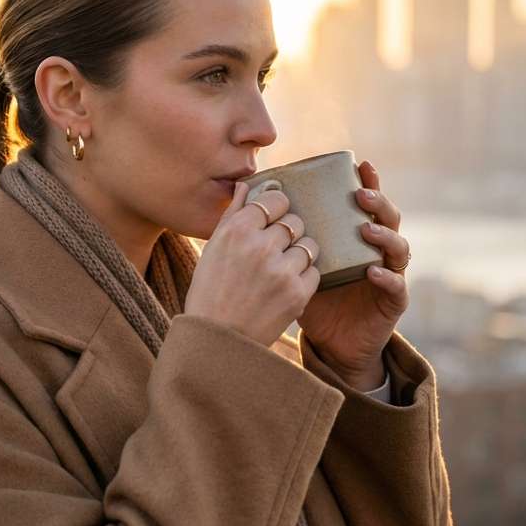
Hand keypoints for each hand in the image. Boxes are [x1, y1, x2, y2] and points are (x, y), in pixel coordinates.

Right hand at [185, 182, 321, 347]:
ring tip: (282, 269)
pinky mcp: (297, 293)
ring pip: (309, 245)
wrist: (217, 339)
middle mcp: (260, 246)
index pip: (276, 200)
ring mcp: (281, 270)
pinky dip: (304, 278)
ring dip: (299, 254)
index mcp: (237, 230)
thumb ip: (233, 214)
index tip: (274, 218)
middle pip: (295, 222)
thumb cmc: (210, 291)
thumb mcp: (213, 248)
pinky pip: (315, 272)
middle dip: (289, 233)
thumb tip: (248, 185)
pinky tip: (286, 286)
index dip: (278, 208)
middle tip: (276, 249)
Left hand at [296, 161, 409, 386]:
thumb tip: (248, 202)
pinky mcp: (394, 302)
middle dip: (377, 201)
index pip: (366, 204)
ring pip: (399, 247)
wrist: (331, 345)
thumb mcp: (294, 265)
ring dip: (384, 235)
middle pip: (388, 217)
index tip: (359, 164)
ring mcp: (390, 275)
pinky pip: (397, 286)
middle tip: (360, 193)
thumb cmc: (312, 300)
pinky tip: (372, 272)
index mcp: (356, 238)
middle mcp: (377, 251)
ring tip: (364, 228)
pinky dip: (386, 277)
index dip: (368, 182)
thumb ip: (282, 238)